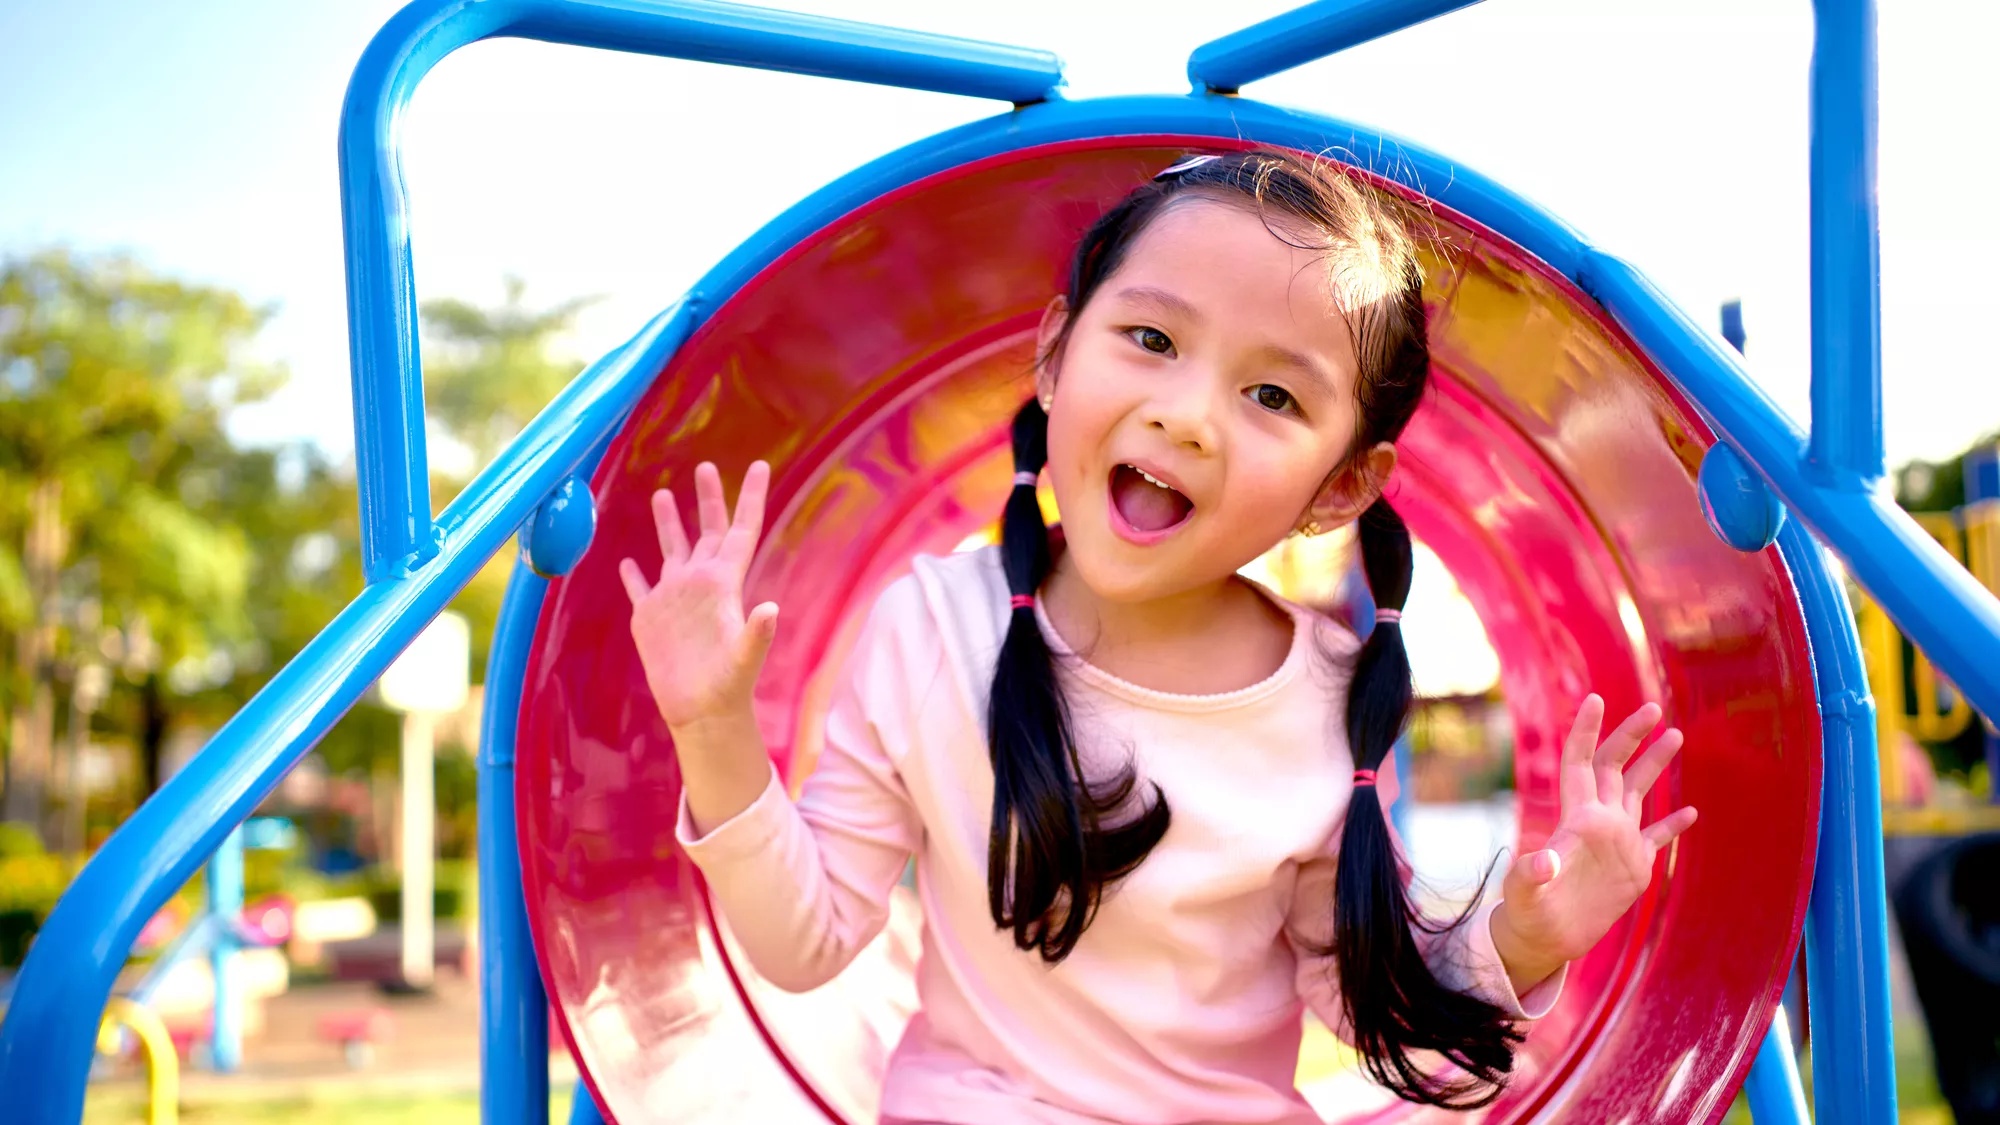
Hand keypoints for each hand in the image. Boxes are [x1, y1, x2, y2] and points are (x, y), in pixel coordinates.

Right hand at [621, 461, 779, 731]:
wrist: (701, 713)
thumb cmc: (728, 687)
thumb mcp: (744, 659)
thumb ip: (757, 633)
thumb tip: (771, 609)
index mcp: (724, 583)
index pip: (741, 530)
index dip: (750, 497)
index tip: (759, 465)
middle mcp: (700, 583)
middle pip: (707, 530)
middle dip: (708, 498)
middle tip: (706, 466)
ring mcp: (674, 599)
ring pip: (672, 549)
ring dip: (669, 523)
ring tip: (663, 494)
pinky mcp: (650, 618)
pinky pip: (640, 587)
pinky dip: (633, 574)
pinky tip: (626, 561)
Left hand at [1491, 696, 1697, 987]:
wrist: (1547, 937)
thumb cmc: (1528, 911)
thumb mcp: (1524, 891)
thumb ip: (1531, 873)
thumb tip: (1543, 861)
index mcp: (1576, 819)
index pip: (1579, 762)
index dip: (1585, 731)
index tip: (1594, 698)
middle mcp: (1599, 821)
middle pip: (1614, 766)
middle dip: (1630, 735)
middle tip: (1652, 707)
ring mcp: (1618, 841)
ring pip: (1639, 791)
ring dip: (1655, 764)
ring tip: (1675, 735)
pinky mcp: (1634, 866)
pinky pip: (1657, 837)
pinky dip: (1674, 825)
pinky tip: (1692, 811)